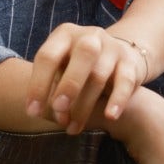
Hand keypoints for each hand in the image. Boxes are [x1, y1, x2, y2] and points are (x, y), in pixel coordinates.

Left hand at [27, 23, 148, 134]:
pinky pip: (126, 81)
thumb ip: (52, 90)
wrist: (117, 56)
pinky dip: (117, 100)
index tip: (33, 112)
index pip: (48, 56)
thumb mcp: (61, 69)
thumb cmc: (78, 68)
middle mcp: (89, 36)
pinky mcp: (130, 63)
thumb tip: (52, 114)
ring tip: (73, 127)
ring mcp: (112, 47)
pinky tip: (110, 116)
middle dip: (69, 85)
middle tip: (59, 110)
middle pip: (83, 55)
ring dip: (85, 105)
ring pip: (100, 75)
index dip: (38, 84)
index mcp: (64, 35)